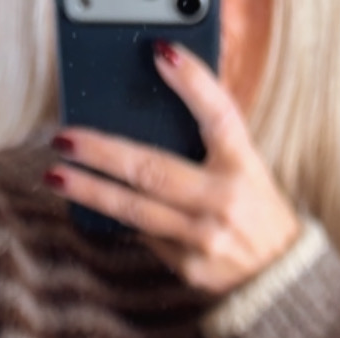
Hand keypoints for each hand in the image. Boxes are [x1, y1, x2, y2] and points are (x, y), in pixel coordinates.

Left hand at [45, 42, 299, 293]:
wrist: (281, 280)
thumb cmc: (256, 213)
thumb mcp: (246, 168)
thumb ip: (209, 145)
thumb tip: (144, 124)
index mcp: (244, 166)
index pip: (218, 115)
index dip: (192, 82)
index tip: (160, 54)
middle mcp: (225, 201)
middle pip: (152, 170)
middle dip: (102, 153)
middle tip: (65, 140)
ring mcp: (205, 239)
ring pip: (136, 210)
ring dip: (91, 192)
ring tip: (57, 176)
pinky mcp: (191, 269)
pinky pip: (147, 237)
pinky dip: (126, 221)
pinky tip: (102, 209)